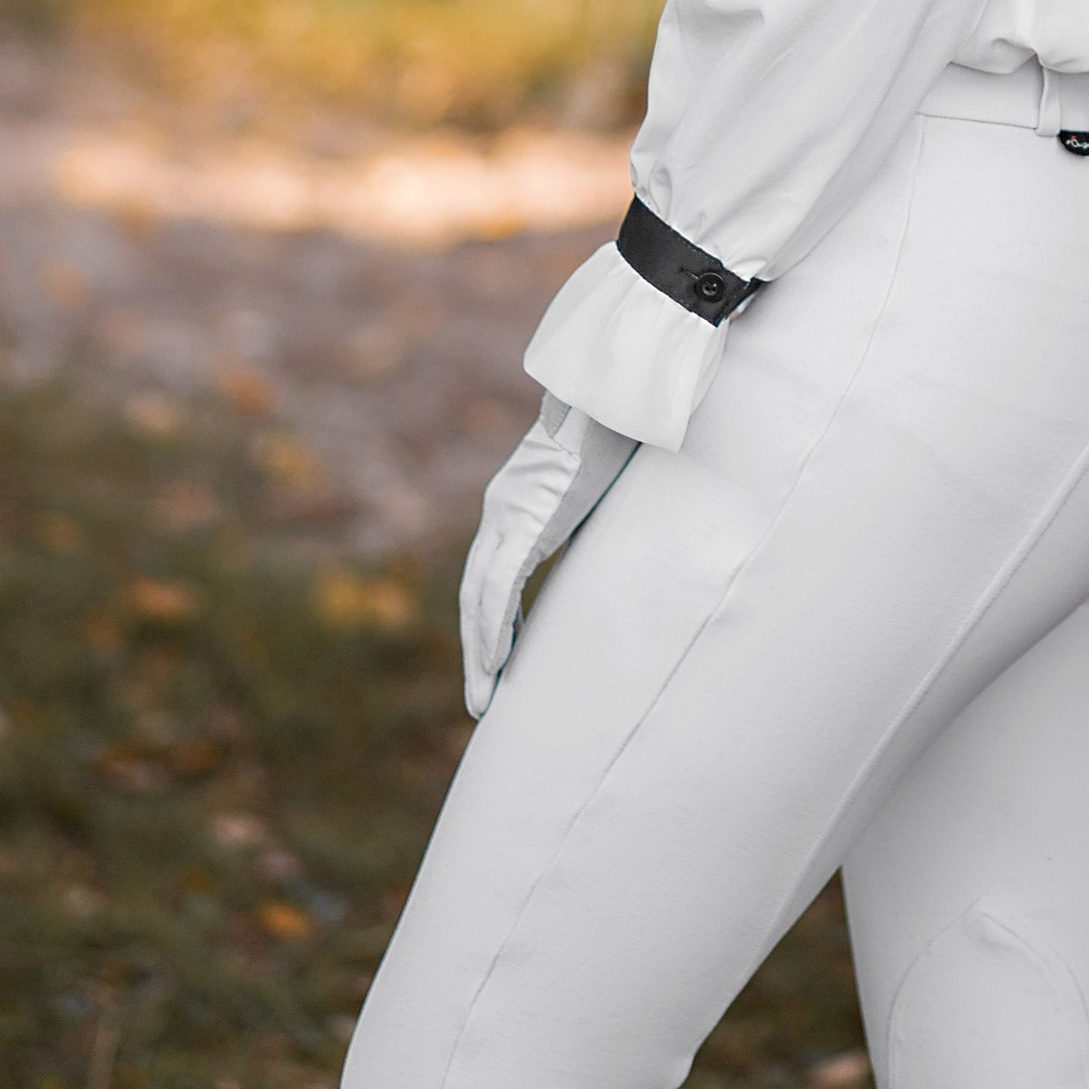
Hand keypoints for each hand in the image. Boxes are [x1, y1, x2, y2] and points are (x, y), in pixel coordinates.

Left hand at [459, 395, 635, 714]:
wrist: (613, 390)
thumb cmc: (615, 426)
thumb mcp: (596, 482)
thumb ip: (585, 515)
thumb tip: (602, 544)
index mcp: (514, 501)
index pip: (489, 573)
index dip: (489, 619)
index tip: (494, 660)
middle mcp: (499, 510)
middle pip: (474, 594)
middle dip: (475, 649)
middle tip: (479, 698)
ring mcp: (507, 514)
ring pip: (478, 599)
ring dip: (480, 651)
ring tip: (484, 697)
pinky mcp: (524, 522)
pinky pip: (499, 588)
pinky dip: (494, 628)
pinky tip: (494, 663)